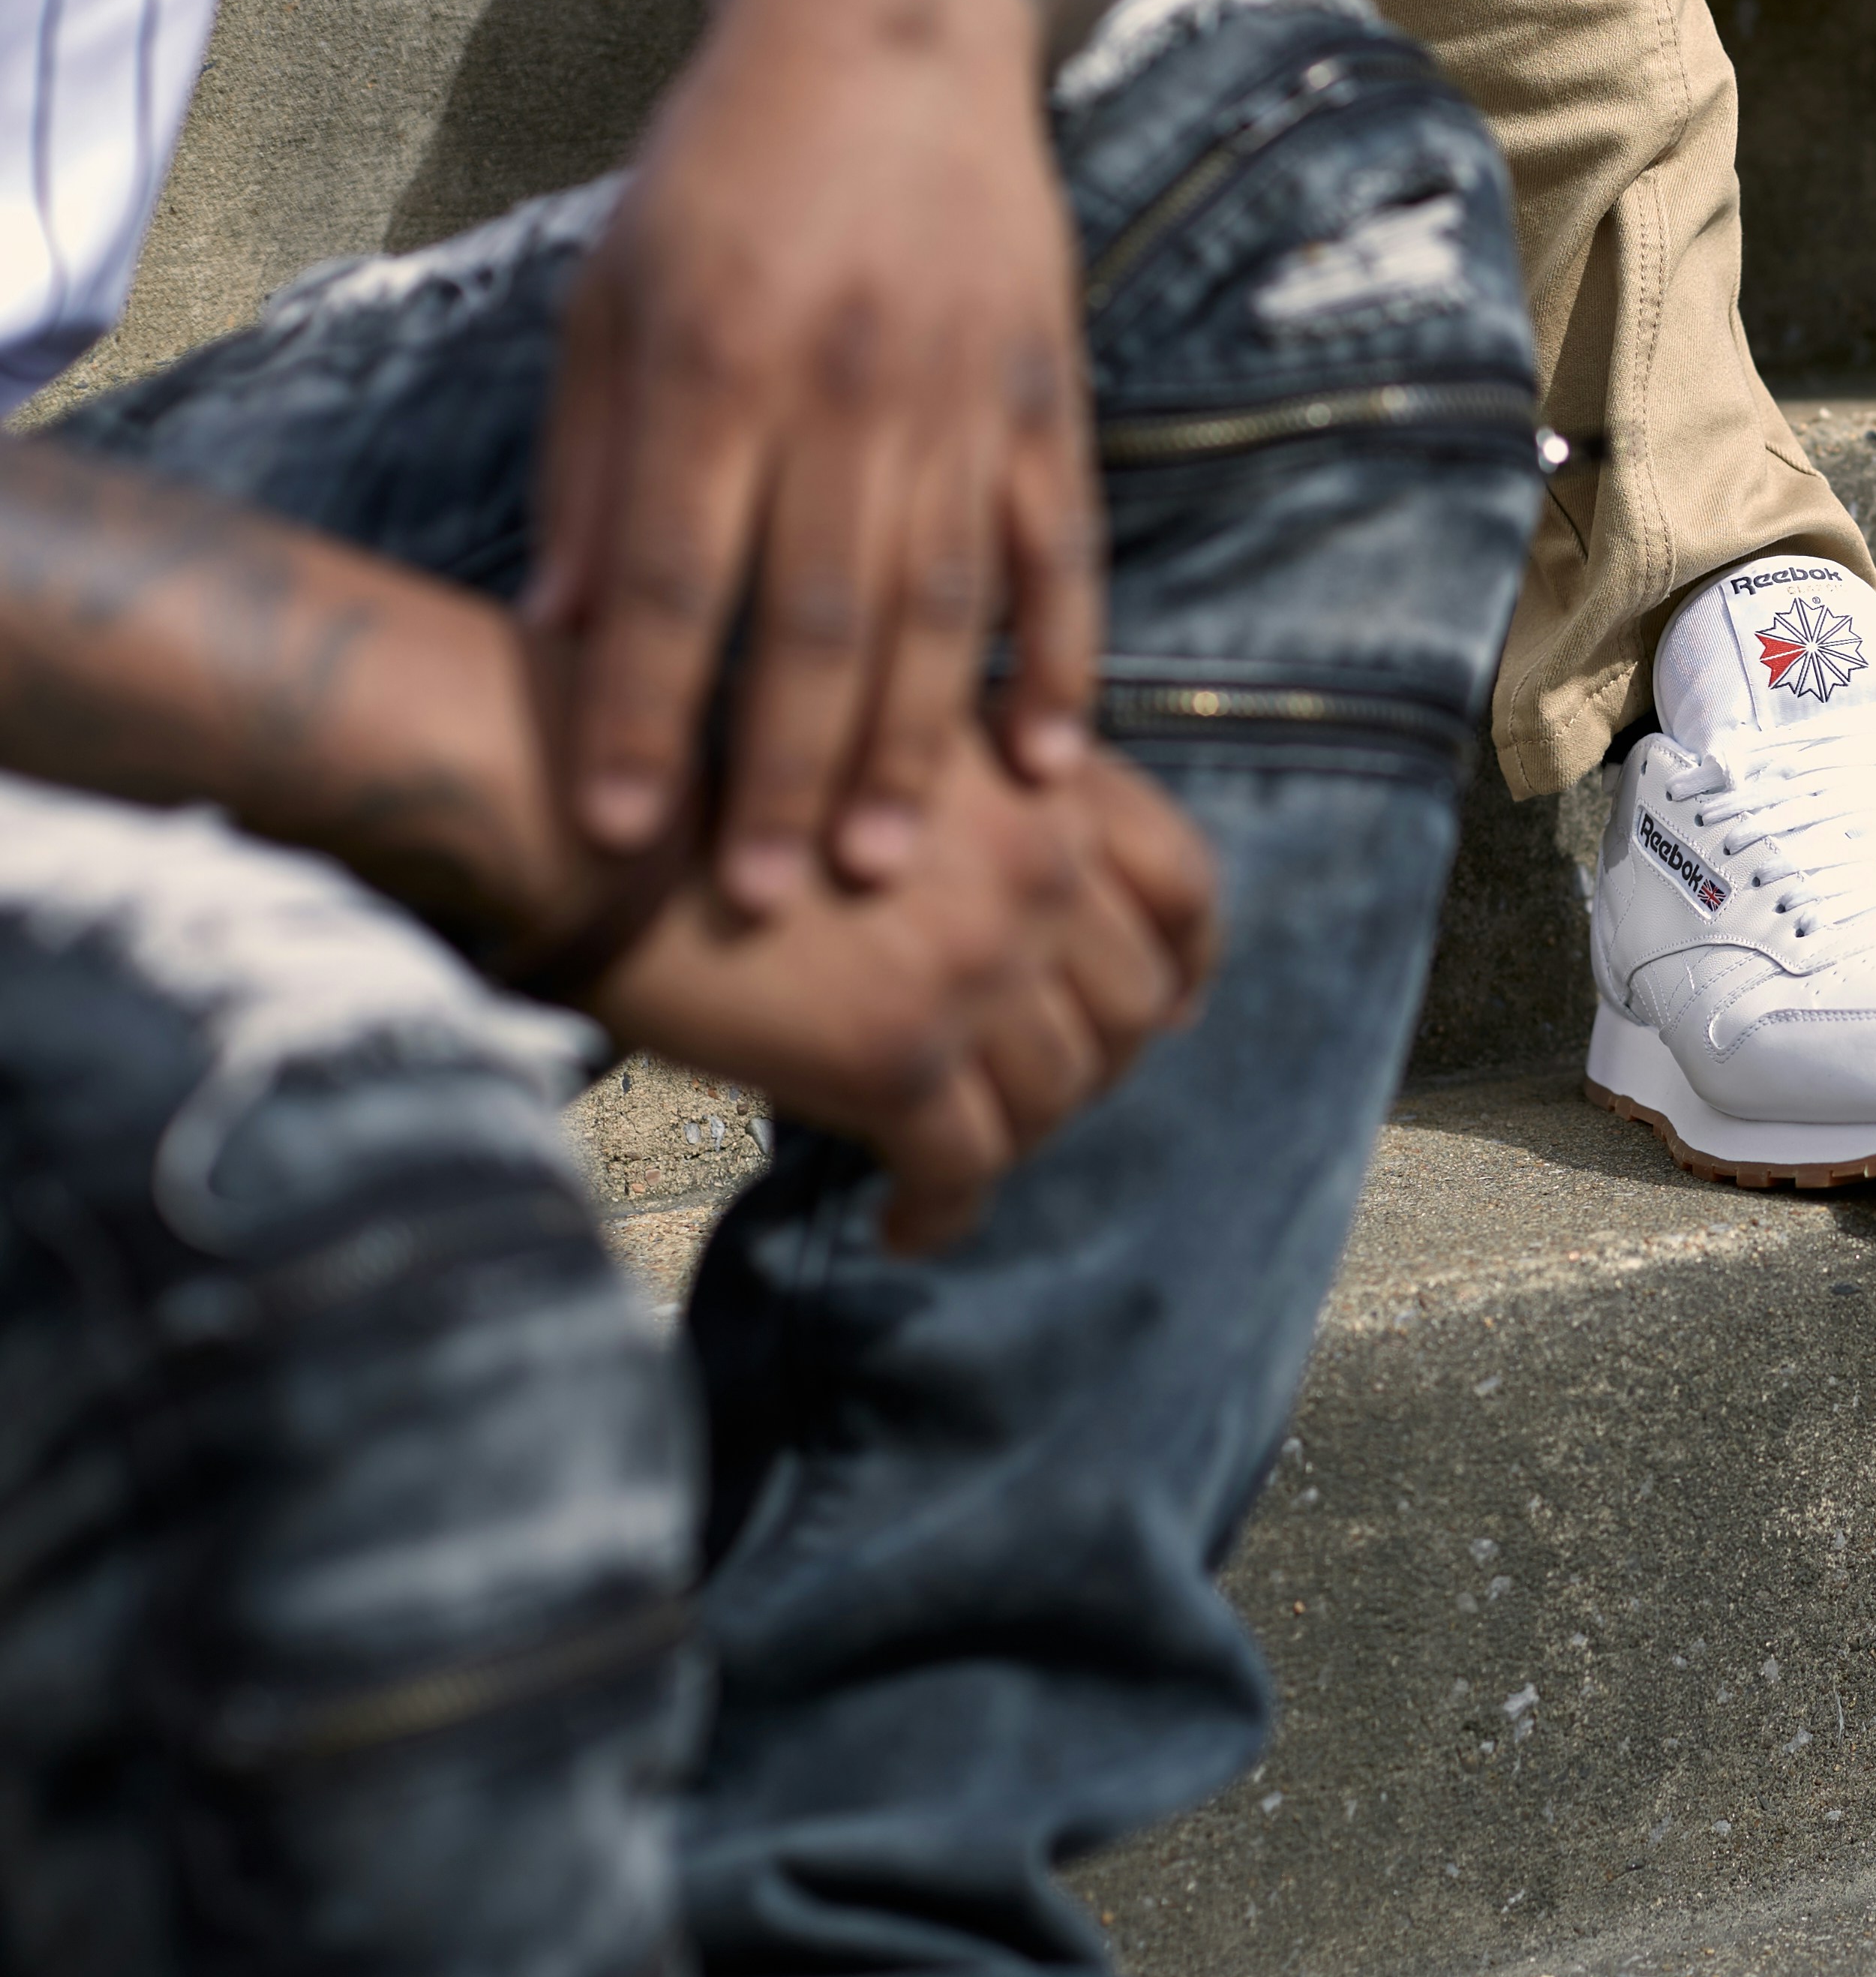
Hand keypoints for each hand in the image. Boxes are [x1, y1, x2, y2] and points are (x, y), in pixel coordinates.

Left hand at [526, 0, 1105, 916]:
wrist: (897, 32)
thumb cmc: (726, 173)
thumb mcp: (612, 291)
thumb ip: (595, 467)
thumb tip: (566, 638)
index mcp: (715, 357)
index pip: (678, 573)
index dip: (647, 713)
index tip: (620, 836)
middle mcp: (844, 385)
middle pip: (814, 616)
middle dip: (780, 772)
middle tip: (759, 905)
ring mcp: (963, 395)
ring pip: (940, 605)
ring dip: (912, 750)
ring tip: (879, 868)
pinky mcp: (1050, 395)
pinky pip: (1060, 554)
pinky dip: (1061, 662)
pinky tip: (1048, 763)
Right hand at [580, 736, 1219, 1254]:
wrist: (588, 808)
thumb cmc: (714, 779)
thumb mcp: (893, 750)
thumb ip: (992, 815)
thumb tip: (1051, 931)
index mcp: (1038, 780)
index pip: (1184, 883)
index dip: (1187, 961)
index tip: (1174, 1008)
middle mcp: (1035, 865)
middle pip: (1132, 1006)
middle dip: (1093, 1065)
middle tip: (1028, 1101)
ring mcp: (975, 962)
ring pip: (1057, 1095)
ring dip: (1015, 1139)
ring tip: (953, 1160)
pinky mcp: (896, 1053)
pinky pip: (965, 1168)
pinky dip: (942, 1212)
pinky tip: (905, 1227)